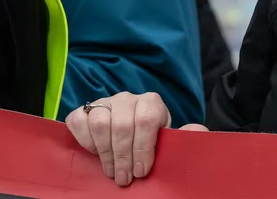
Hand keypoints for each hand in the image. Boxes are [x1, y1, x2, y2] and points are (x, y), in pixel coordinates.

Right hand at [65, 93, 207, 186]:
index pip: (146, 121)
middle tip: (123, 178)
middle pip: (121, 124)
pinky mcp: (85, 110)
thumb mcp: (169, 139)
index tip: (141, 171)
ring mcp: (105, 102)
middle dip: (122, 156)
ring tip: (111, 170)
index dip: (143, 148)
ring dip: (104, 152)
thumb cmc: (151, 139)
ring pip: (99, 122)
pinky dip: (84, 139)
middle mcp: (128, 98)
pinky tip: (93, 153)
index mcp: (151, 102)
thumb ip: (183, 136)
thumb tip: (198, 130)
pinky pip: (78, 120)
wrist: (132, 132)